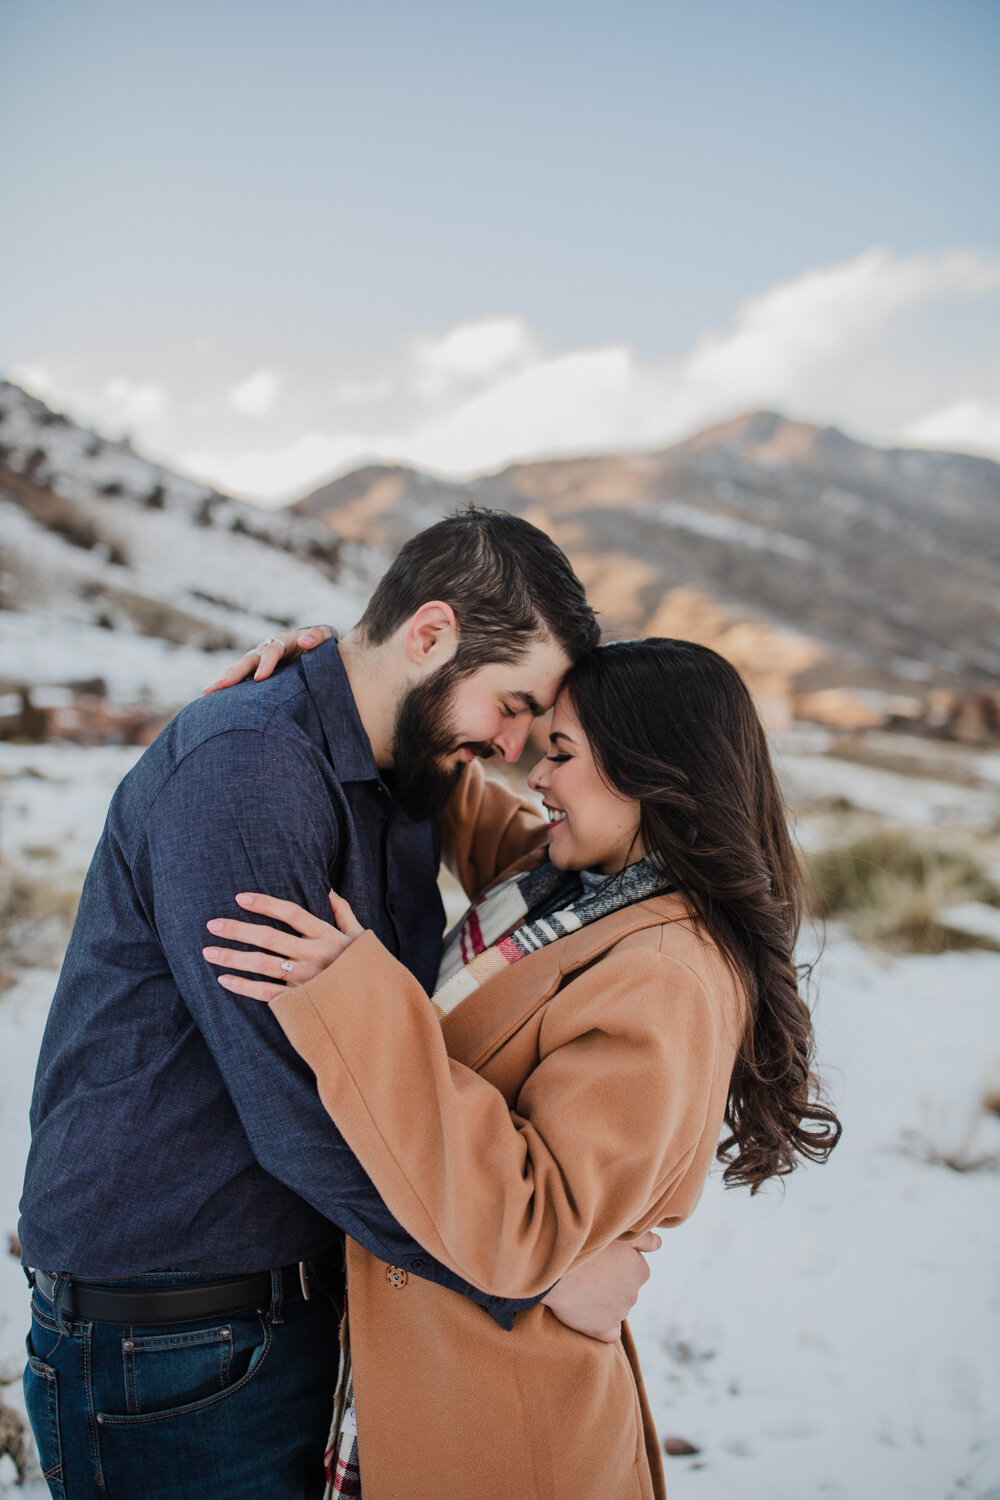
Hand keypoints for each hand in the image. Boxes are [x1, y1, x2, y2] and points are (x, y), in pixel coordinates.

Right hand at [201, 625, 334, 694]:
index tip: (260, 678)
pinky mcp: (257, 675)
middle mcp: (267, 650)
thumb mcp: (326, 639)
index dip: (266, 663)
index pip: (272, 650)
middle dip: (236, 671)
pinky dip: (227, 688)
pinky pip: (241, 681)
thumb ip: (318, 637)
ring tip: (208, 692)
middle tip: (223, 684)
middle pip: (249, 659)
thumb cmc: (323, 647)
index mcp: (284, 641)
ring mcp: (260, 662)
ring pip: (240, 669)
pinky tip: (211, 698)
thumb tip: (305, 642)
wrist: (319, 654)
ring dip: (225, 680)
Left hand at [202, 890, 363, 1000]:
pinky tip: (223, 979)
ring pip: (262, 965)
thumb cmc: (368, 970)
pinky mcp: (299, 1001)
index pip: (292, 914)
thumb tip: (328, 889)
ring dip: (233, 957)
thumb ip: (343, 913)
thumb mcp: (361, 938)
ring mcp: (305, 980)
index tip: (240, 897)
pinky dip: (243, 987)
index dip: (265, 904)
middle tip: (212, 924)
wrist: (376, 1009)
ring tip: (207, 951)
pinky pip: (266, 993)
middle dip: (238, 930)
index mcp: (327, 937)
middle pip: (270, 938)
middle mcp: (314, 956)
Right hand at [541, 1232, 660, 1342]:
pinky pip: (610, 1333)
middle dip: (612, 1282)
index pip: (636, 1267)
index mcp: (641, 1271)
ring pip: (616, 1308)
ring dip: (605, 1301)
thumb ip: (644, 1239)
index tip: (601, 1257)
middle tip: (589, 1270)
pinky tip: (592, 1316)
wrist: (559, 1271)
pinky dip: (604, 1327)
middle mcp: (634, 1294)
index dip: (618, 1261)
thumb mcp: (621, 1235)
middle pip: (625, 1288)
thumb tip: (659, 1244)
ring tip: (583, 1287)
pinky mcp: (602, 1329)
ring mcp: (619, 1314)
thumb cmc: (588, 1246)